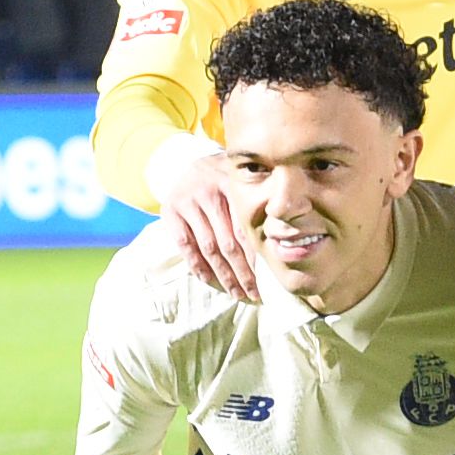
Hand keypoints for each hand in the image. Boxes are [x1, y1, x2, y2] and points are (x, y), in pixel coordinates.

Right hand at [147, 134, 254, 294]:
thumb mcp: (242, 182)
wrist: (185, 160)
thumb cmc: (224, 178)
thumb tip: (284, 236)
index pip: (246, 230)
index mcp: (232, 187)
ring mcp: (187, 202)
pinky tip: (210, 280)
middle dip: (243, 273)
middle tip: (254, 294)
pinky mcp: (170, 210)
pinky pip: (185, 245)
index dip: (256, 257)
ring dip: (223, 275)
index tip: (268, 279)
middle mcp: (209, 193)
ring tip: (236, 293)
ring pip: (208, 247)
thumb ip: (259, 202)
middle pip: (228, 243)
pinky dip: (197, 265)